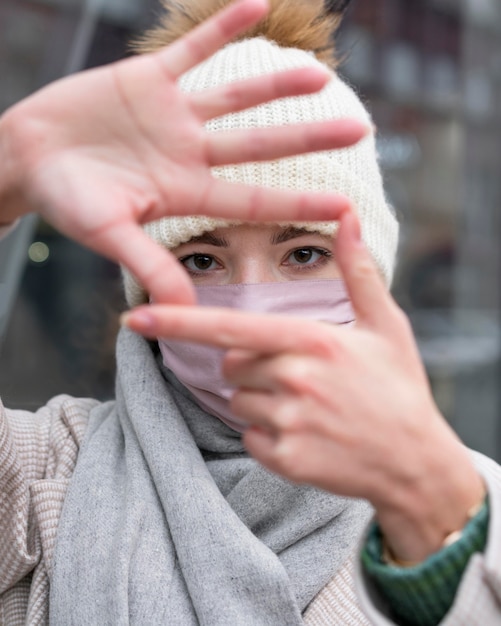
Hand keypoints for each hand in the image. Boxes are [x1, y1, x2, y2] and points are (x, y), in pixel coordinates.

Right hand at [0, 0, 365, 303]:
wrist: (30, 157)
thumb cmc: (68, 202)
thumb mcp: (110, 235)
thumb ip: (149, 265)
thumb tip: (184, 312)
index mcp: (187, 195)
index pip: (254, 200)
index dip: (300, 202)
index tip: (346, 205)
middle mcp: (190, 155)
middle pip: (260, 147)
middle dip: (308, 139)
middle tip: (360, 131)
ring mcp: (174, 117)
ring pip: (235, 97)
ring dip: (276, 85)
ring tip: (320, 76)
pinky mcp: (150, 79)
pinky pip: (192, 49)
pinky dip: (221, 28)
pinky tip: (258, 4)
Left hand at [123, 211, 483, 561]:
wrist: (415, 462)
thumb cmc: (399, 387)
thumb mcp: (386, 325)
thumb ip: (357, 271)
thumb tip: (348, 216)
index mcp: (311, 340)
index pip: (230, 328)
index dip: (179, 321)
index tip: (135, 316)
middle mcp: (293, 379)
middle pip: (232, 365)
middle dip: (252, 367)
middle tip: (300, 377)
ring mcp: (288, 421)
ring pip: (238, 402)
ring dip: (261, 402)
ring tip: (310, 407)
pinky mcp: (285, 458)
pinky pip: (250, 437)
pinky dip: (269, 435)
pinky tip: (307, 434)